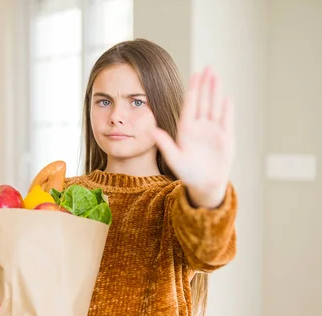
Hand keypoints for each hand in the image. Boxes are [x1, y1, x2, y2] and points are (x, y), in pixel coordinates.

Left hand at [151, 67, 234, 207]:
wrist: (203, 184)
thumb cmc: (187, 172)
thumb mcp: (174, 158)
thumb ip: (164, 143)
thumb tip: (151, 130)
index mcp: (186, 130)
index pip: (190, 105)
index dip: (193, 90)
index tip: (194, 75)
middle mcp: (200, 127)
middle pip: (203, 101)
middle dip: (205, 85)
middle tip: (207, 67)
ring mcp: (213, 131)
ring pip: (215, 107)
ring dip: (216, 92)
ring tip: (217, 76)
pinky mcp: (225, 138)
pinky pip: (226, 121)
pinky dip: (227, 110)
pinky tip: (227, 98)